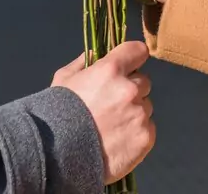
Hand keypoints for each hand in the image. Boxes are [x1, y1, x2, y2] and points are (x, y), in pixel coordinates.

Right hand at [51, 42, 154, 183]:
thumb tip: (96, 54)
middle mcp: (130, 89)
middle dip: (132, 89)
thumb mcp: (64, 79)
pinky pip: (148, 128)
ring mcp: (139, 114)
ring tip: (113, 126)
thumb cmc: (58, 113)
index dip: (134, 57)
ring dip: (134, 112)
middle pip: (144, 81)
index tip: (130, 64)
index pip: (138, 51)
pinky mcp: (145, 138)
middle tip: (113, 103)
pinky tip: (119, 140)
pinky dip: (137, 133)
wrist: (59, 156)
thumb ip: (83, 62)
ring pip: (146, 106)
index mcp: (111, 70)